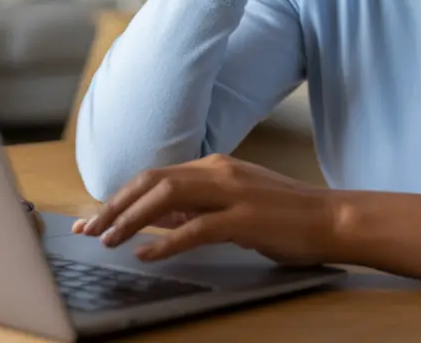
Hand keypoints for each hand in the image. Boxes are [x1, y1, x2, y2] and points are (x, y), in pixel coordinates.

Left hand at [71, 153, 335, 265]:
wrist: (333, 219)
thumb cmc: (286, 216)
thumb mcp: (235, 205)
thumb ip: (198, 208)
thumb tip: (157, 220)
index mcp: (215, 166)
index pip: (155, 176)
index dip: (120, 196)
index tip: (94, 217)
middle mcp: (219, 172)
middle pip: (152, 182)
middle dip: (114, 205)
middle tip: (87, 229)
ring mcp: (232, 193)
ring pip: (167, 198)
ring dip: (131, 219)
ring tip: (108, 240)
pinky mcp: (244, 219)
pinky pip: (195, 228)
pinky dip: (165, 241)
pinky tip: (146, 254)